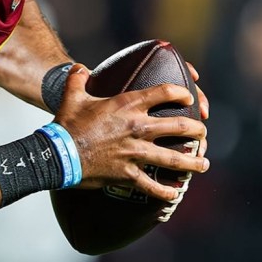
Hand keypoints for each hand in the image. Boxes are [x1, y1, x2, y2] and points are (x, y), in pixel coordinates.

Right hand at [55, 64, 208, 201]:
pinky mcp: (128, 174)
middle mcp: (137, 128)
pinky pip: (153, 186)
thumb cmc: (66, 123)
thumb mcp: (72, 96)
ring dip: (193, 162)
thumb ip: (77, 78)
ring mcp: (135, 153)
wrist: (58, 154)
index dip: (181, 93)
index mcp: (127, 105)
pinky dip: (165, 191)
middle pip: (179, 127)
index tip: (189, 97)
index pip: (164, 93)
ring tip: (203, 164)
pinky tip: (174, 193)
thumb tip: (78, 67)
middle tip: (202, 133)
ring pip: (174, 159)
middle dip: (196, 130)